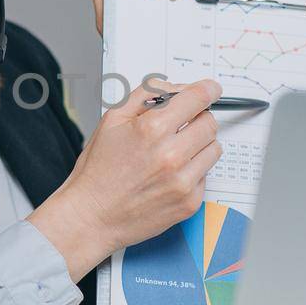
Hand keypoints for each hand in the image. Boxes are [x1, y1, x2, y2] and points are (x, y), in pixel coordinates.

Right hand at [28, 75, 223, 282]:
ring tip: (175, 152)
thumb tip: (175, 89)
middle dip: (198, 118)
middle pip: (209, 122)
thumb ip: (145, 95)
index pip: (197, 98)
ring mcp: (183, 181)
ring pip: (214, 148)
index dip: (207, 89)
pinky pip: (206, 175)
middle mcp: (171, 155)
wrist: (91, 216)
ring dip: (199, 145)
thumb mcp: (111, 120)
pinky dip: (193, 171)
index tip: (211, 89)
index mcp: (151, 130)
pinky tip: (170, 175)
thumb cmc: (98, 171)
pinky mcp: (190, 202)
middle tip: (181, 126)